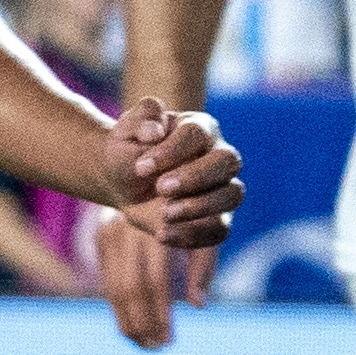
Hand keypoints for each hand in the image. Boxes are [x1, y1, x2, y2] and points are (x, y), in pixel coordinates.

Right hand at [94, 205, 199, 350]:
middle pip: (130, 286)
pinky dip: (119, 307)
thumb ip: (204, 263)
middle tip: (157, 348)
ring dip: (129, 321)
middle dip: (143, 322)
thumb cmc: (197, 201)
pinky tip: (133, 327)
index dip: (160, 313)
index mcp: (158, 226)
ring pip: (114, 286)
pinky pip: (107, 278)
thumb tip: (198, 305)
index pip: (154, 280)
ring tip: (146, 345)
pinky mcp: (101, 235)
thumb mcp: (208, 224)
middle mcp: (129, 226)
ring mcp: (110, 229)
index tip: (169, 340)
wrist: (156, 168)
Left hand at [107, 97, 239, 244]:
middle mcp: (218, 155)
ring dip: (200, 207)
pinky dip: (193, 235)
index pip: (196, 134)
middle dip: (195, 177)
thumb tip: (154, 131)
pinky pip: (220, 229)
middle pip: (227, 161)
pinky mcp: (216, 217)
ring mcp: (221, 187)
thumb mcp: (126, 131)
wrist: (123, 182)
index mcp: (198, 127)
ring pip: (232, 195)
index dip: (171, 151)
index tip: (140, 167)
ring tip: (163, 214)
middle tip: (160, 188)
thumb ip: (140, 119)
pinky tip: (162, 234)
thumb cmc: (128, 150)